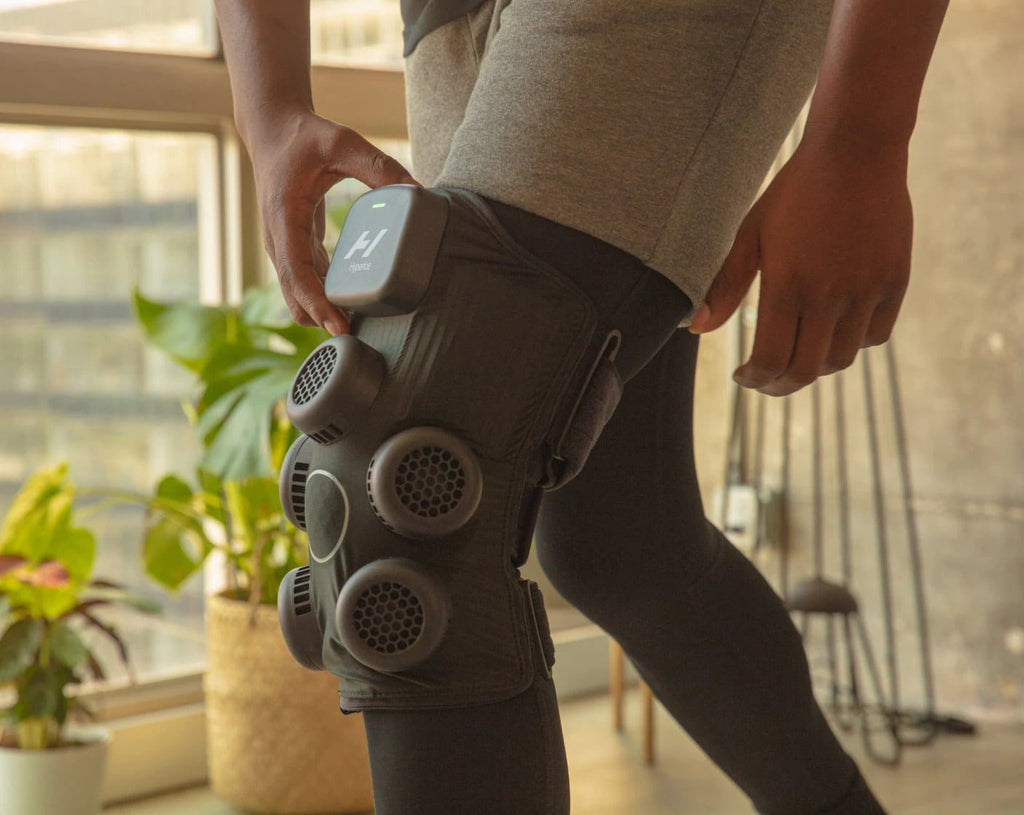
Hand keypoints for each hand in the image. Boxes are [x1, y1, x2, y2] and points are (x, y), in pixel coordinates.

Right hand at [246, 108, 418, 333]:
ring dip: (323, 312)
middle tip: (360, 337)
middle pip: (294, 295)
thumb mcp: (342, 142)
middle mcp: (277, 238)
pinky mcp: (294, 247)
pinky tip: (353, 307)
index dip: (316, 303)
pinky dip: (324, 298)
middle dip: (322, 319)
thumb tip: (417, 190)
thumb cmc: (306, 136)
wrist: (273, 130)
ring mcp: (283, 246)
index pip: (296, 272)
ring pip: (297, 295)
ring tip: (362, 327)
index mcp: (284, 217)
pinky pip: (306, 283)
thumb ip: (379, 165)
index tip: (339, 327)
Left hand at [689, 140, 913, 395]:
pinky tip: (835, 330)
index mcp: (788, 286)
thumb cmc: (794, 192)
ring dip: (816, 365)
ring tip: (798, 354)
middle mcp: (829, 296)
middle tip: (766, 382)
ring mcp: (866, 291)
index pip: (772, 360)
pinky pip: (876, 335)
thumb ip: (726, 285)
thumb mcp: (750, 233)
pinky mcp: (895, 281)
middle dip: (780, 385)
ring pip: (842, 358)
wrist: (855, 152)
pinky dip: (854, 343)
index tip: (744, 376)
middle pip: (806, 371)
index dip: (755, 379)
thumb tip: (697, 329)